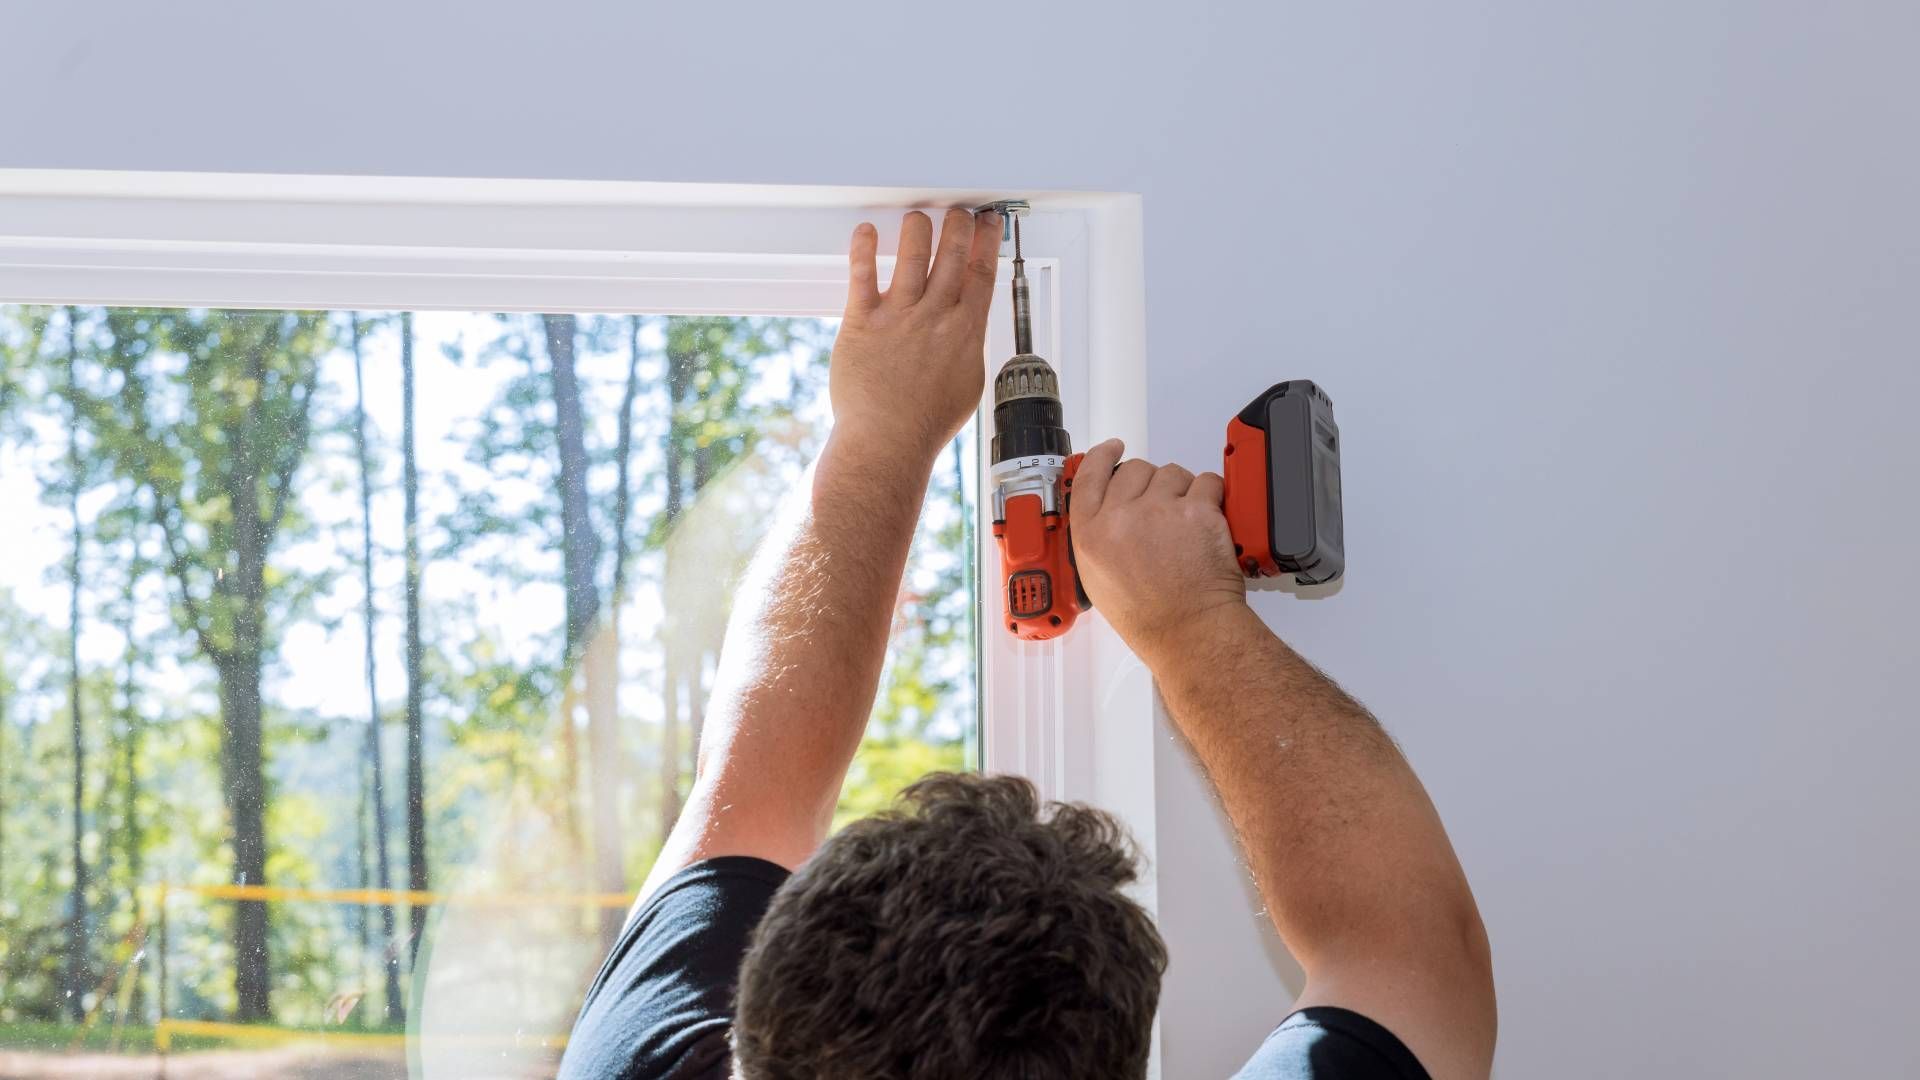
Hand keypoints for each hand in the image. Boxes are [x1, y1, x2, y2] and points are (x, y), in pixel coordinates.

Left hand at [829, 209, 1000, 458]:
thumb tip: (967, 333)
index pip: (981, 273)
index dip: (985, 242)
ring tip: (917, 217)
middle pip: (951, 255)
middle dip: (957, 225)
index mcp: (964, 332)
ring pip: (913, 254)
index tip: (987, 224)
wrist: (888, 441)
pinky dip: (864, 249)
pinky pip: (863, 275)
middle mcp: (934, 317)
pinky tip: (866, 233)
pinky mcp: (862, 322)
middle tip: (957, 212)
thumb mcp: (967, 385)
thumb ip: (967, 349)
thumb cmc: (925, 422)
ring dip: (918, 228)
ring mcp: (898, 316)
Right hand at [1070, 439, 1248, 661]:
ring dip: (1183, 490)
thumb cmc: (1149, 616)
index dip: (1103, 456)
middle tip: (1164, 509)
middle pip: (1135, 470)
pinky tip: (1208, 520)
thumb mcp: (1099, 578)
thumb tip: (1111, 511)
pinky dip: (1212, 496)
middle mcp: (1120, 517)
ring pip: (1172, 473)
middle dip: (1152, 484)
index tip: (1113, 448)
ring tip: (1187, 524)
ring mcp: (1159, 510)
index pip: (1089, 476)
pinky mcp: (1196, 510)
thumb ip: (1099, 537)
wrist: (1188, 631)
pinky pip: (1206, 482)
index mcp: (1091, 535)